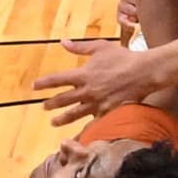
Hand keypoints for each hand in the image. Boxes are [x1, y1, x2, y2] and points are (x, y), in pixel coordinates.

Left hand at [32, 34, 164, 125]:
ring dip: (62, 118)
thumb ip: (80, 47)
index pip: (57, 79)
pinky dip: (84, 130)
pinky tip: (78, 135)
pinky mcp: (107, 112)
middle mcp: (87, 90)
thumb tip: (63, 42)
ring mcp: (97, 103)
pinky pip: (93, 123)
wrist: (144, 72)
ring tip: (53, 122)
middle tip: (43, 107)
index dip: (44, 83)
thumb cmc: (123, 57)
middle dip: (51, 103)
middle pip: (63, 99)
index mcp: (83, 74)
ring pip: (75, 113)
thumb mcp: (100, 47)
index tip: (34, 86)